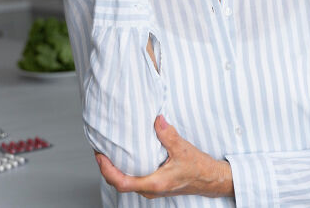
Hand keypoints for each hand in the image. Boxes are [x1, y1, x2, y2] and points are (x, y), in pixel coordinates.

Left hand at [94, 115, 233, 198]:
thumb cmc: (198, 169)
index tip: (100, 156)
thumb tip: (157, 120)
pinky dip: (124, 170)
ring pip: (126, 183)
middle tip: (99, 151)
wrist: (210, 179)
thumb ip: (168, 135)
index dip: (107, 171)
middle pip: (120, 184)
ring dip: (115, 170)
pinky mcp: (154, 185)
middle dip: (106, 169)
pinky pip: (133, 181)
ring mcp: (152, 189)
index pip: (123, 182)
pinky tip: (124, 158)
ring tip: (108, 153)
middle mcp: (151, 189)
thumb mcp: (183, 149)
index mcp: (155, 182)